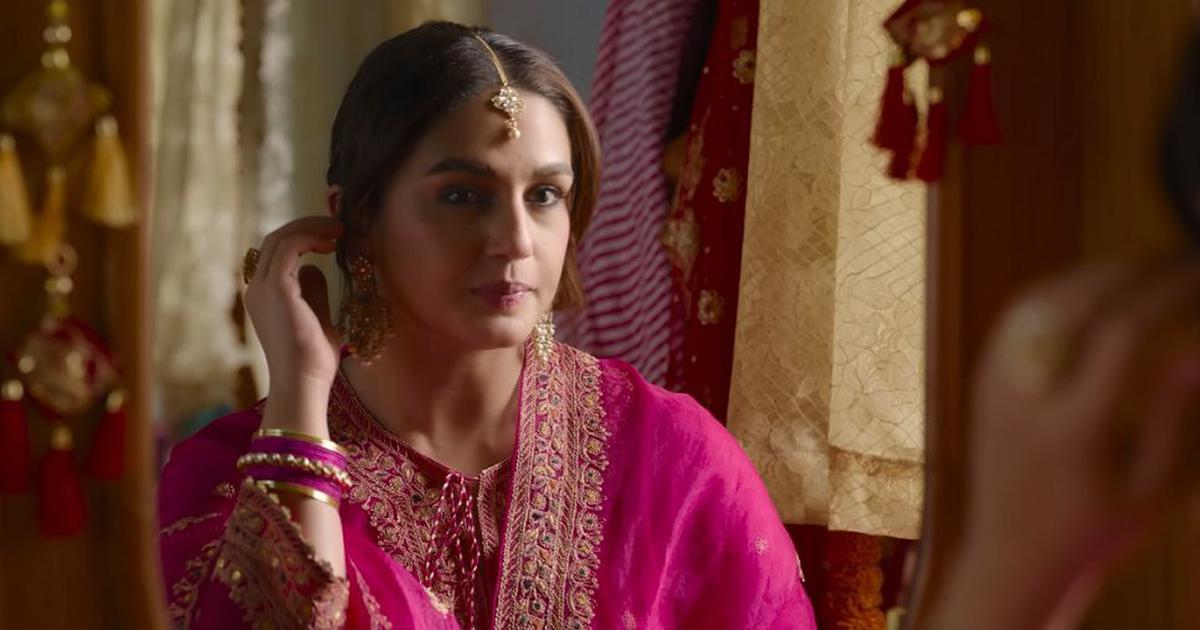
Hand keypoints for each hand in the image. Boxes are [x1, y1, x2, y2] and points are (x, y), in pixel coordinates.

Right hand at [243, 216, 345, 434]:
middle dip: (307, 227)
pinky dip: (311, 237)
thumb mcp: (317, 318)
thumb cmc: (313, 361)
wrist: (304, 383)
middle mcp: (257, 289)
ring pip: (281, 238)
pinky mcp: (276, 288)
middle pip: (276, 240)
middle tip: (338, 226)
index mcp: (263, 297)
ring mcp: (263, 288)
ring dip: (311, 227)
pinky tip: (332, 243)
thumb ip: (313, 292)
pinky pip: (291, 246)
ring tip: (339, 229)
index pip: (276, 254)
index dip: (302, 238)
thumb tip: (313, 268)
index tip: (332, 238)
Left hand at [932, 262, 1199, 628]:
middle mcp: (1024, 396)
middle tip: (1179, 260)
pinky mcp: (982, 378)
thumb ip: (1176, 420)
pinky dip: (1059, 289)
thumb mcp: (1151, 489)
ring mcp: (995, 382)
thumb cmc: (1091, 528)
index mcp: (1072, 428)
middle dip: (1135, 271)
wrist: (1009, 553)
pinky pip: (1017, 315)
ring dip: (1095, 273)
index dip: (1168, 294)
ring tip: (1146, 269)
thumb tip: (1192, 352)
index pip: (1122, 334)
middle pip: (1077, 303)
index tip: (1199, 275)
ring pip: (1040, 300)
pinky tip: (1097, 288)